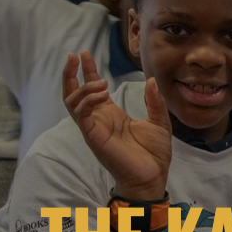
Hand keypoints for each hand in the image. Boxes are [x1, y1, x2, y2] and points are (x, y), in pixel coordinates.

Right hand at [62, 50, 170, 199]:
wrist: (153, 177)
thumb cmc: (154, 155)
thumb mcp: (159, 122)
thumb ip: (155, 102)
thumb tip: (151, 80)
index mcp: (111, 114)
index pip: (92, 89)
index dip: (88, 71)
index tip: (85, 54)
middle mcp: (98, 119)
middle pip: (74, 92)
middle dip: (72, 73)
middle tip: (76, 55)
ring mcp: (94, 128)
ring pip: (72, 101)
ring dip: (82, 87)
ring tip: (100, 82)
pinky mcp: (93, 136)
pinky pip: (81, 114)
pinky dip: (86, 100)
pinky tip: (101, 94)